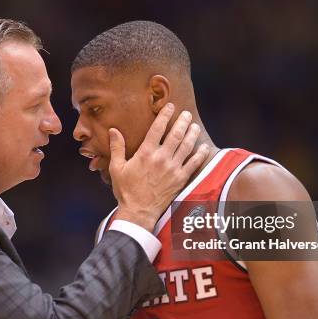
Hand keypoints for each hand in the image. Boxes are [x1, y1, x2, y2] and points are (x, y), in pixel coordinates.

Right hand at [109, 103, 209, 230]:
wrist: (138, 212)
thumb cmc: (126, 190)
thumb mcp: (116, 168)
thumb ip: (117, 147)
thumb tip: (113, 130)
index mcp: (146, 153)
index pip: (158, 128)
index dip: (165, 115)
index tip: (170, 106)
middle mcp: (161, 158)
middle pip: (176, 134)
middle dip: (182, 121)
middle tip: (186, 114)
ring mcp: (173, 168)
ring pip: (187, 146)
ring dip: (192, 134)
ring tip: (195, 126)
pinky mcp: (180, 179)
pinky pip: (194, 164)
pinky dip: (200, 154)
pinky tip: (204, 147)